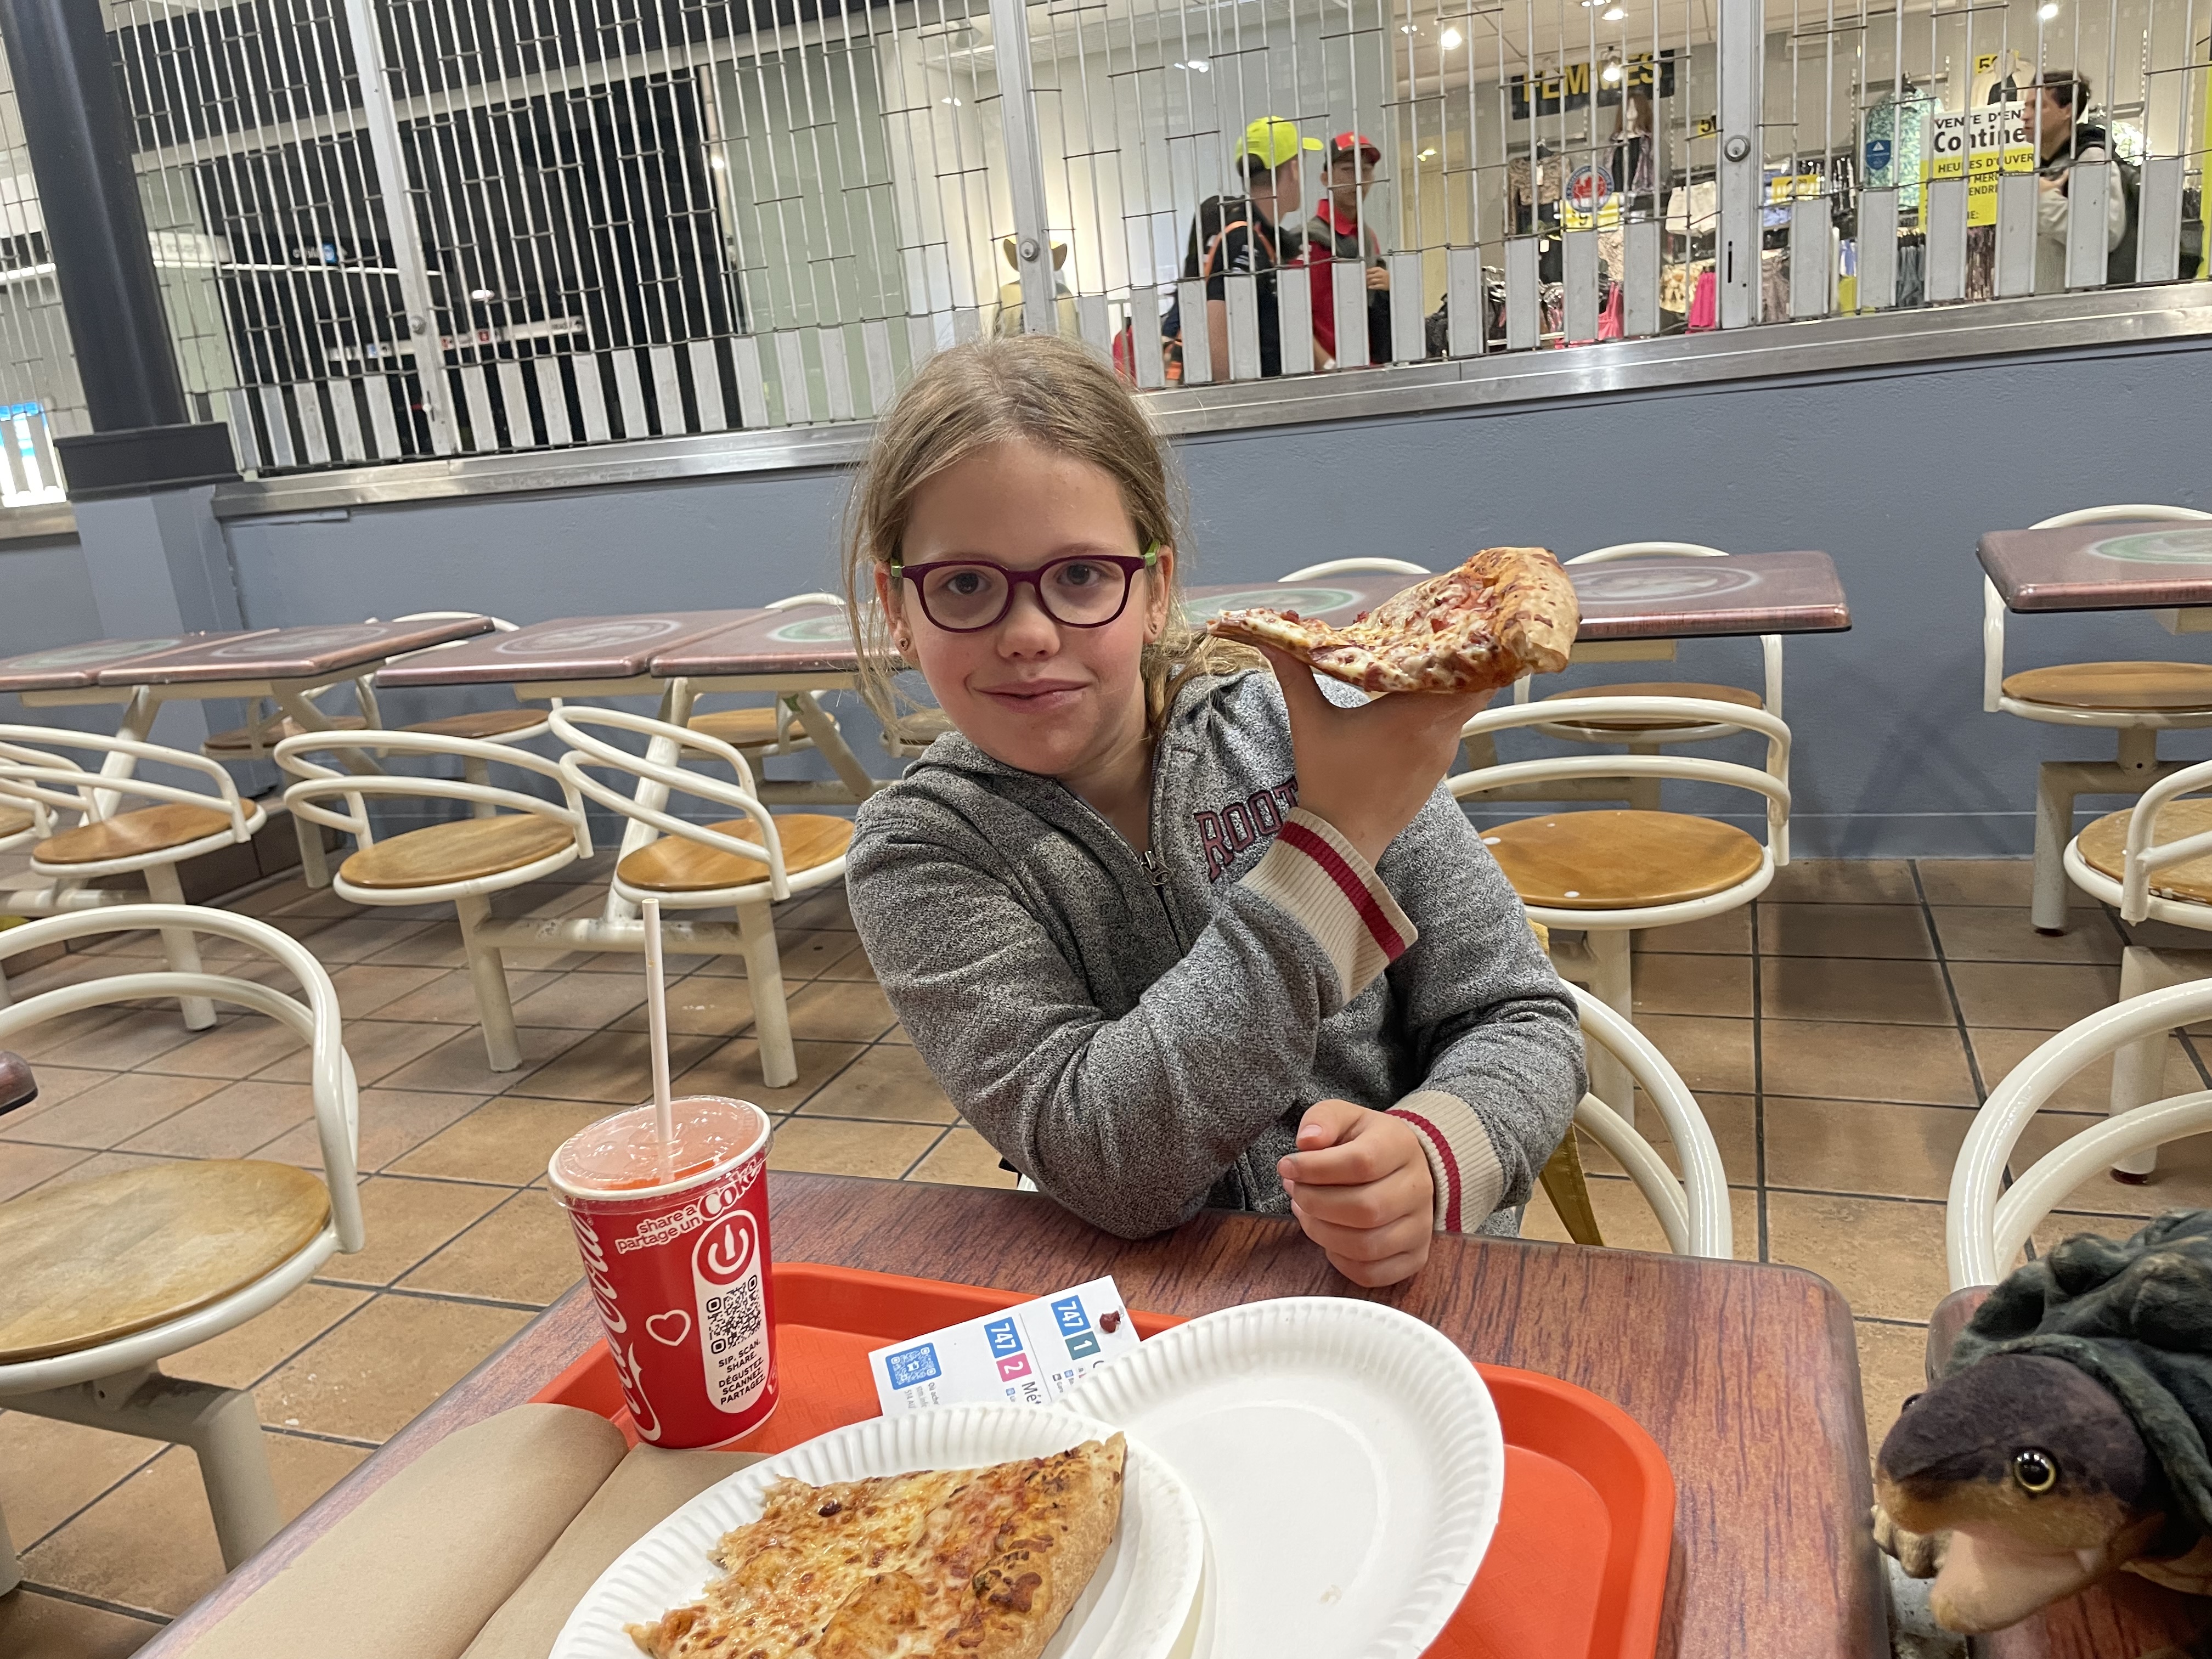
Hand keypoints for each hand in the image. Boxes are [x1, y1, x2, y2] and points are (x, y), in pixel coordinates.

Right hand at [1259, 644, 1488, 864]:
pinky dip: (1444, 713)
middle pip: (1474, 686)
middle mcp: (1438, 733)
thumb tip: (1270, 639)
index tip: (1457, 624)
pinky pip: (1452, 731)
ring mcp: (1443, 754)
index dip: (1468, 645)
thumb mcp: (1309, 723)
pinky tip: (1420, 705)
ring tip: (1432, 665)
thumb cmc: (1328, 782)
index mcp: (1412, 715)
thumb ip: (1294, 675)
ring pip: (1464, 709)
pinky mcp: (1439, 770)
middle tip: (1447, 638)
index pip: (1464, 672)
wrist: (1342, 839)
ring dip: (1453, 688)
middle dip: (1465, 661)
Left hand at [1279, 1099, 1434, 1286]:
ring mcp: (1421, 1227)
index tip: (1288, 1166)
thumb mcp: (1344, 1118)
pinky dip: (1339, 1259)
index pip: (1361, 1162)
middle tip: (1295, 1190)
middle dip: (1315, 1202)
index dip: (1315, 1169)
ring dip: (1321, 1232)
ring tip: (1305, 1210)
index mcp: (1402, 1146)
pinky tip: (1327, 1235)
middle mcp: (1419, 1188)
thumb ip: (1323, 1120)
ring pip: (1366, 1245)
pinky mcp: (1414, 1257)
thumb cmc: (1365, 1143)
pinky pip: (1371, 1273)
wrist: (1401, 1167)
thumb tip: (1307, 1141)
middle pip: (1365, 1208)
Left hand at [1365, 264, 1390, 290]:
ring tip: (1365, 284)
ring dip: (1368, 282)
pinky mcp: (1384, 286)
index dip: (1367, 272)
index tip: (1363, 273)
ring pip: (1373, 280)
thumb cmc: (1386, 276)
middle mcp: (1382, 274)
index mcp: (1381, 270)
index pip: (1372, 269)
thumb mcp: (1381, 271)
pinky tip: (1369, 287)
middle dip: (1366, 278)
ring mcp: (1383, 280)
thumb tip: (1365, 272)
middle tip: (1363, 280)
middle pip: (1372, 275)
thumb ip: (1374, 271)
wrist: (1394, 281)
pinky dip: (1372, 286)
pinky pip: (1377, 286)